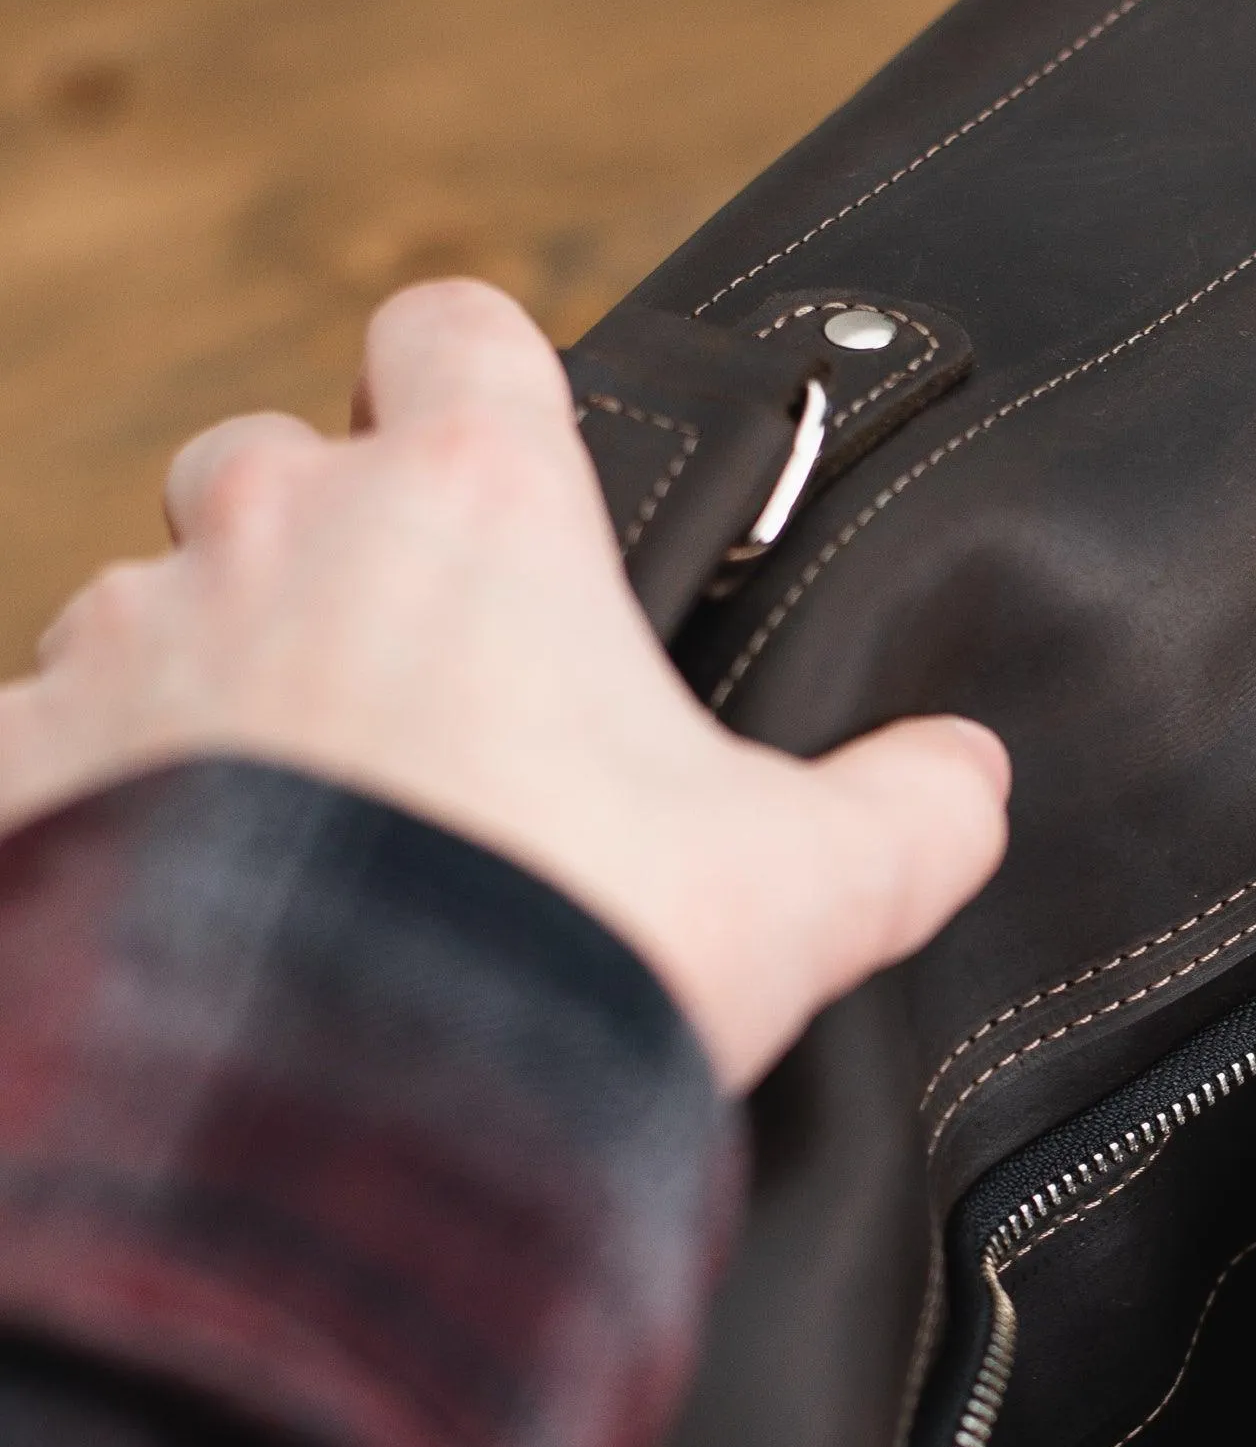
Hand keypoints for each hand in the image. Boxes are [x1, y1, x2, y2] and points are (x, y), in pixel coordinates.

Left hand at [0, 279, 1007, 1089]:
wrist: (346, 1118)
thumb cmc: (577, 955)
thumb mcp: (811, 885)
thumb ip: (913, 813)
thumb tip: (970, 782)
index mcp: (478, 512)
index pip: (462, 328)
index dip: (488, 378)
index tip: (511, 453)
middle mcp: (279, 537)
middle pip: (280, 457)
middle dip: (331, 544)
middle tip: (419, 695)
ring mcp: (130, 648)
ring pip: (152, 605)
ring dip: (214, 681)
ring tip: (301, 832)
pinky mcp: (24, 774)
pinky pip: (50, 744)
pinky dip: (102, 800)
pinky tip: (183, 904)